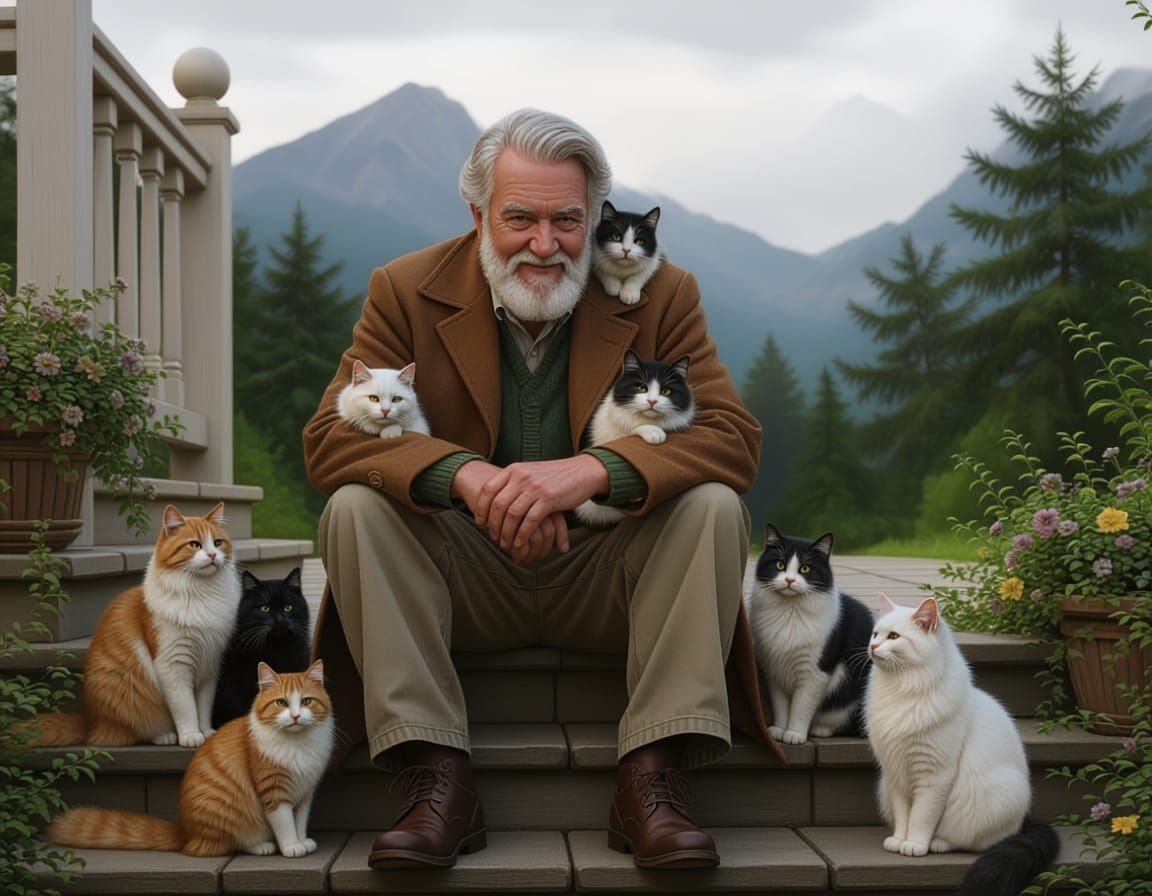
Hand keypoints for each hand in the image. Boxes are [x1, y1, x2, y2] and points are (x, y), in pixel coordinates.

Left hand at [455, 456, 608, 563]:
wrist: (583, 471)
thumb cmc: (555, 476)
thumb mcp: (531, 472)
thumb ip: (514, 482)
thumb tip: (496, 500)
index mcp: (514, 469)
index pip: (488, 489)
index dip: (480, 508)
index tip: (480, 522)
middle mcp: (522, 477)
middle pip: (498, 505)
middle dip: (493, 525)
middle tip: (494, 537)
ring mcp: (535, 488)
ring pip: (512, 515)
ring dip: (507, 533)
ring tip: (506, 544)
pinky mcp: (549, 499)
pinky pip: (530, 521)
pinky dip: (522, 535)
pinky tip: (520, 543)